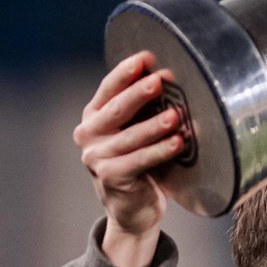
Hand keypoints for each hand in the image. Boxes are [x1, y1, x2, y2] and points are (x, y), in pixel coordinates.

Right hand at [73, 51, 187, 266]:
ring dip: (154, 125)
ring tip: (175, 115)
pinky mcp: (110, 177)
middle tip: (160, 80)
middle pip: (116, 110)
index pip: (108, 89)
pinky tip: (178, 142)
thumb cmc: (139, 164)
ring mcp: (96, 157)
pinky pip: (139, 160)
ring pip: (130, 137)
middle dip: (138, 93)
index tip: (146, 57)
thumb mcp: (135, 132)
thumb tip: (170, 78)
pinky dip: (160, 151)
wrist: (132, 209)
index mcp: (93, 117)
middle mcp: (89, 135)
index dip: (125, 72)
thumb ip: (142, 110)